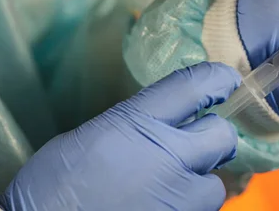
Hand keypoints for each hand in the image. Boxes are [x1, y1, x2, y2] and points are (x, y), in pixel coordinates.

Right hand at [0, 63, 240, 210]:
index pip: (194, 86)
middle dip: (215, 138)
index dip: (217, 79)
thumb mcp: (91, 137)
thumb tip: (159, 132)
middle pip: (222, 135)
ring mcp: (179, 197)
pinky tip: (159, 208)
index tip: (226, 81)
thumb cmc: (52, 188)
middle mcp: (168, 156)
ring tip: (169, 191)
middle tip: (199, 145)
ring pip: (215, 185)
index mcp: (138, 122)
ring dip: (198, 185)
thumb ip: (134, 128)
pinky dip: (186, 209)